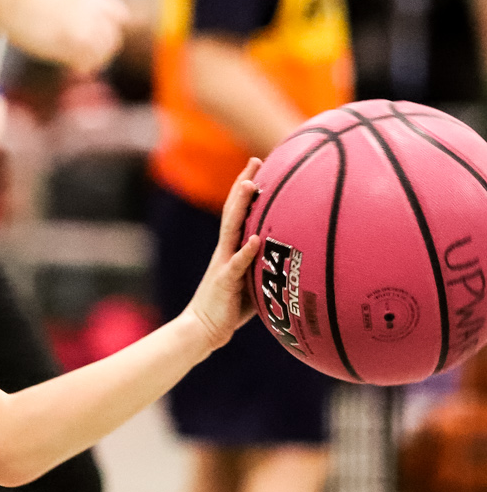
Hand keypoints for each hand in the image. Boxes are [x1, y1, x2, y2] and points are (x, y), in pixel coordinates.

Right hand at [0, 0, 129, 72]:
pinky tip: (76, 68)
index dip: (114, 27)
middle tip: (98, 55)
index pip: (119, 16)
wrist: (9, 0)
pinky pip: (83, 61)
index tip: (106, 34)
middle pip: (112, 37)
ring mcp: (78, 29)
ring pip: (101, 52)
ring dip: (97, 60)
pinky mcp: (65, 45)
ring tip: (87, 63)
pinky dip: (83, 67)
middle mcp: (89, 12)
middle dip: (107, 47)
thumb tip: (103, 15)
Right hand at [185, 161, 262, 351]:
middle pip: (233, 210)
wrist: (202, 330)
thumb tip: (289, 259)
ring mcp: (223, 264)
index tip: (256, 167)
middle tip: (255, 161)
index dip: (245, 189)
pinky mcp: (225, 282)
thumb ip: (263, 267)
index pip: (237, 212)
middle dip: (243, 185)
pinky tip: (255, 239)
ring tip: (250, 185)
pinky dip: (246, 251)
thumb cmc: (229, 309)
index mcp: (230, 249)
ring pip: (231, 229)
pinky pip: (237, 264)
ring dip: (240, 206)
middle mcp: (225, 251)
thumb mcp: (250, 283)